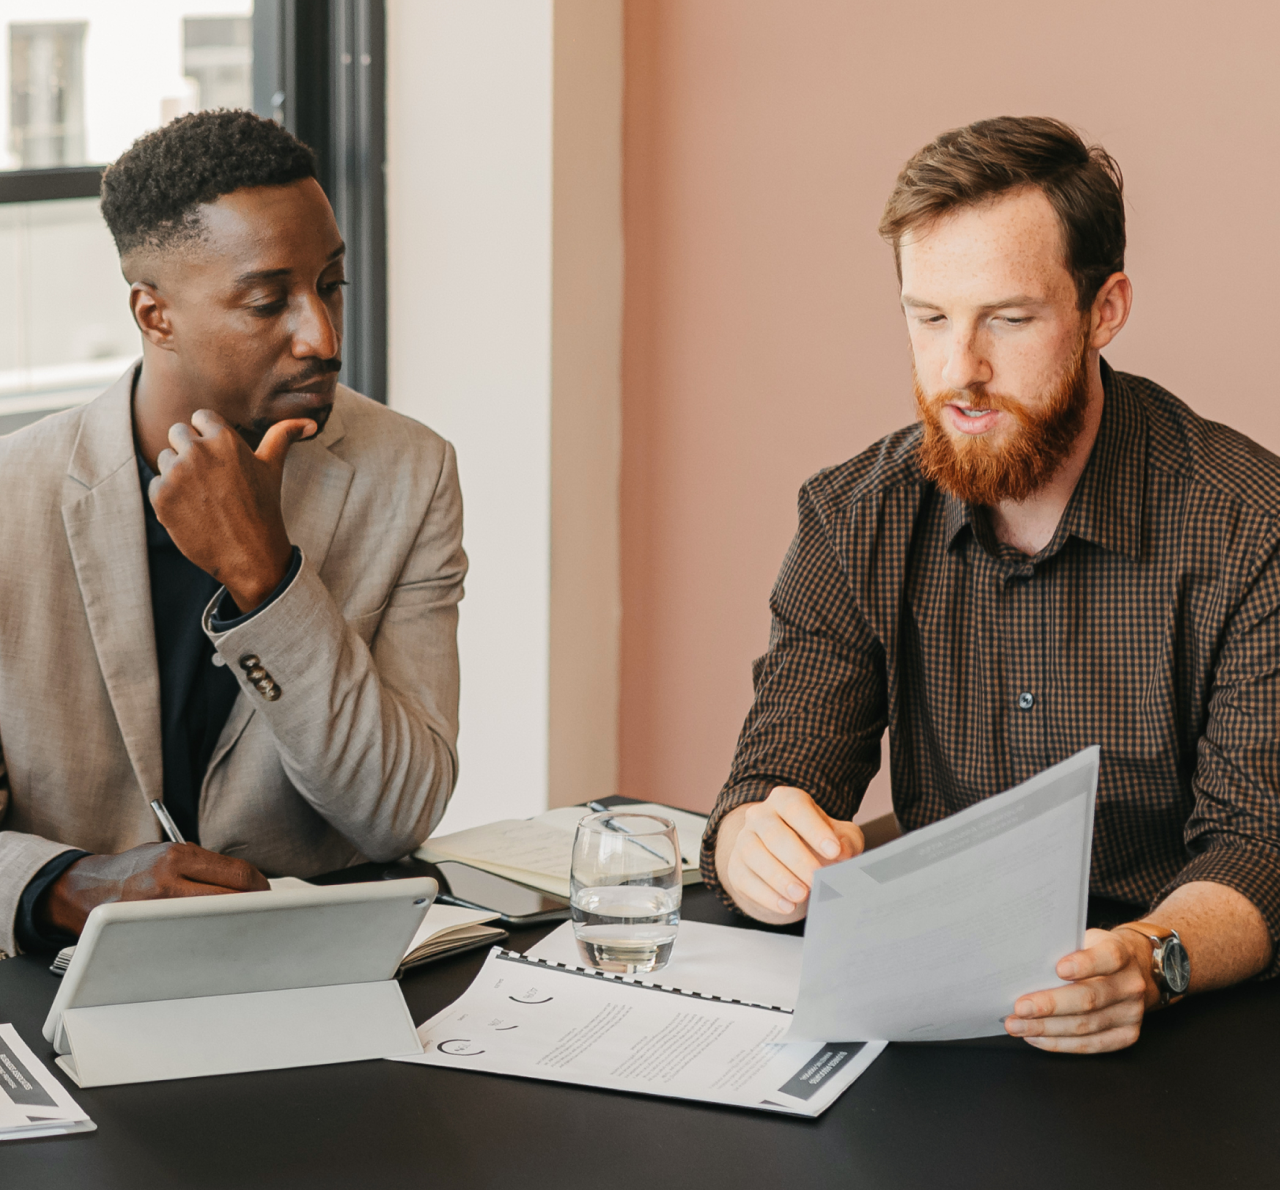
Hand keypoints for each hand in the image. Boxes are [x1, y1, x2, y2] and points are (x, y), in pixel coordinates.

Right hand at [38, 843, 269, 936]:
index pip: (238, 874)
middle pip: (231, 898)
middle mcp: (167, 880)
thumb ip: (205, 866)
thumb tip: (249, 884)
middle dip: (251, 907)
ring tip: (239, 925)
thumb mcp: (169, 852)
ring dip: (231, 923)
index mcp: (177, 856)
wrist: (85, 888)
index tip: (267, 895)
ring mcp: (155, 909)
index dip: (259, 887)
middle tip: (262, 914)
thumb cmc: (134, 868)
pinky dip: (204, 936)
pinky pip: (187, 937)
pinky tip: (210, 937)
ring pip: (213, 920)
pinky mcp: (145, 933)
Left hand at [149, 410, 316, 611]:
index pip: (200, 417)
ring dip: (178, 475)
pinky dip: (168, 497)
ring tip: (203, 497)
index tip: (219, 459)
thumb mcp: (272, 468)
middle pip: (177, 433)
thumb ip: (283, 437)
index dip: (208, 437)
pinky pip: (155, 484)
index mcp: (224, 439)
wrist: (250, 554)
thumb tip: (310, 423)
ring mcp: (177, 473)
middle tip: (210, 481)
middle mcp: (198, 451)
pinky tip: (191, 511)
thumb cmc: (263, 508)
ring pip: (165, 459)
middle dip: (189, 452)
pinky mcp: (161, 496)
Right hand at [716, 787, 863, 923]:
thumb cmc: (817, 845)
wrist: (790, 864)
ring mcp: (744, 840)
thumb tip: (844, 851)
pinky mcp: (736, 867)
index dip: (815, 829)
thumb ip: (846, 841)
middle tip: (817, 877)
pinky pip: (745, 879)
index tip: (834, 851)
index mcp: (786, 800)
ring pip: (753, 854)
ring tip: (802, 894)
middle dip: (797, 858)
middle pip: (773, 832)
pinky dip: (766, 895)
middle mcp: (760, 815)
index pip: (796, 808)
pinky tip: (786, 905)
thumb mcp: (839, 838)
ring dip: (778, 876)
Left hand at [1003, 927, 1155, 1052]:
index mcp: (1121, 954)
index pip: (1107, 958)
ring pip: (1086, 1026)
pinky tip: (1035, 1037)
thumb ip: (1062, 949)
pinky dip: (1059, 1043)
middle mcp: (1130, 985)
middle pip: (1090, 999)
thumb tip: (1024, 965)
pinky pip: (1090, 1045)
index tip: (1058, 969)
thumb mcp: (1083, 940)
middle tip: (1020, 1008)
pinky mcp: (1126, 1035)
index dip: (1084, 964)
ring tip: (1017, 1025)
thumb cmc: (1094, 953)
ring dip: (1046, 1028)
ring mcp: (1131, 1013)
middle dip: (1050, 1005)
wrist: (1131, 970)